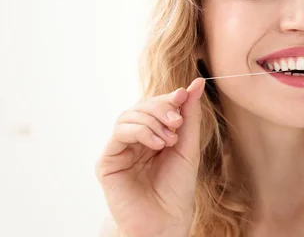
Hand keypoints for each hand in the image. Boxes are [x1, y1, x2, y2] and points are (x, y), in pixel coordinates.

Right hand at [95, 78, 205, 236]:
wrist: (166, 221)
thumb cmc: (177, 188)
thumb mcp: (188, 146)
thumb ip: (190, 115)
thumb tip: (196, 83)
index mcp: (152, 135)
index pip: (155, 105)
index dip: (168, 98)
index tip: (184, 95)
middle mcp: (134, 140)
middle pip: (140, 106)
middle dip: (161, 108)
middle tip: (177, 122)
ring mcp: (119, 149)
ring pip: (128, 116)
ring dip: (152, 121)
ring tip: (170, 140)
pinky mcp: (107, 161)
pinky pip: (119, 133)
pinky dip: (140, 131)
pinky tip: (157, 144)